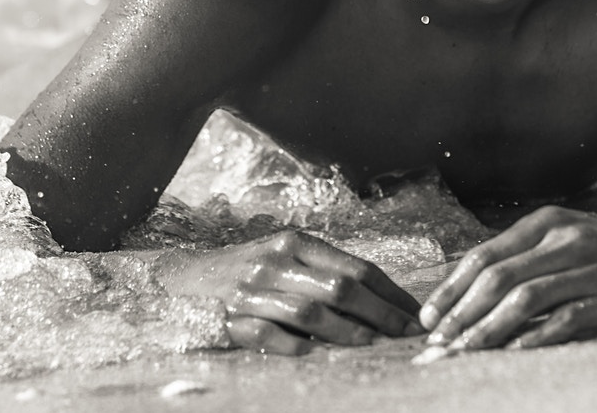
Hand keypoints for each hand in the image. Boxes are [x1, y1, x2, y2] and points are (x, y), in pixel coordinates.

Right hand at [156, 230, 423, 354]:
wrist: (182, 277)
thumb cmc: (246, 269)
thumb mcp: (285, 257)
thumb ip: (324, 271)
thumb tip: (379, 300)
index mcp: (296, 243)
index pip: (355, 266)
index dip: (389, 292)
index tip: (414, 312)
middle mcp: (276, 262)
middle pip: (340, 288)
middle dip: (379, 313)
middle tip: (405, 333)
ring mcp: (252, 290)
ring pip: (309, 311)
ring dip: (346, 332)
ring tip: (372, 345)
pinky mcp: (230, 318)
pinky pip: (268, 334)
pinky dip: (294, 345)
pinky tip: (315, 354)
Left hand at [420, 206, 596, 348]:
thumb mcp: (573, 237)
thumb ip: (530, 257)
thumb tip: (477, 292)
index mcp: (547, 223)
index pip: (484, 256)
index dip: (451, 289)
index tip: (428, 318)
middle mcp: (565, 240)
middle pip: (496, 278)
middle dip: (459, 313)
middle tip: (436, 344)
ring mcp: (590, 268)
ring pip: (523, 300)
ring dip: (486, 330)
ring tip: (463, 354)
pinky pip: (564, 320)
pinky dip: (533, 339)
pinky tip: (512, 356)